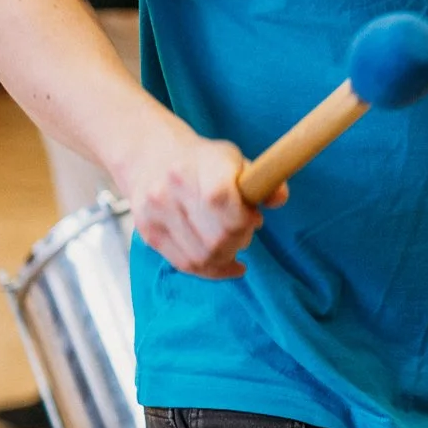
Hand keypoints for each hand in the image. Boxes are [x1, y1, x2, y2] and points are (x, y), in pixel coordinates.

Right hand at [114, 125, 266, 278]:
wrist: (152, 157)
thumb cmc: (203, 162)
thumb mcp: (235, 160)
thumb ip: (263, 179)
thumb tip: (279, 199)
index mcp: (198, 166)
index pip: (222, 202)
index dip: (245, 219)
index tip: (253, 218)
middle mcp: (171, 190)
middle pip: (215, 238)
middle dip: (238, 241)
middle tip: (243, 231)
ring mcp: (156, 214)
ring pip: (201, 257)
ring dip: (225, 258)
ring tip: (232, 244)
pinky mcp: (148, 233)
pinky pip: (184, 264)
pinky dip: (210, 270)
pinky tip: (225, 263)